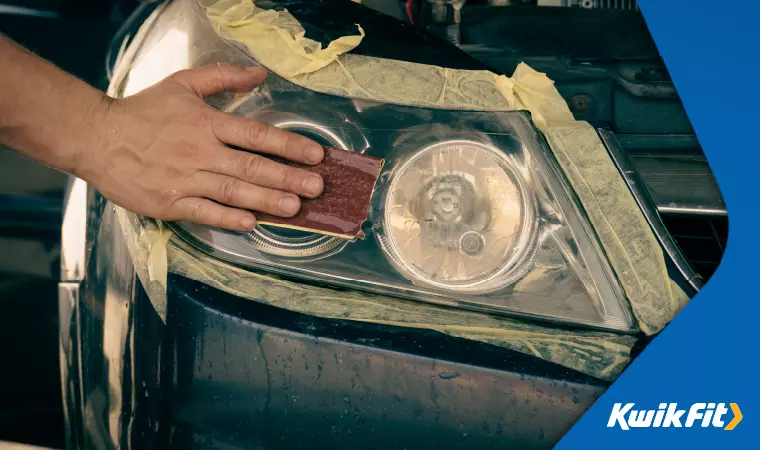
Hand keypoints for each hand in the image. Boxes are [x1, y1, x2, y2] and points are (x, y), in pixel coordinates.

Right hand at [81, 63, 324, 230]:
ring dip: (266, 200)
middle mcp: (200, 151)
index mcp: (206, 123)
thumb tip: (259, 74)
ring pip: (233, 190)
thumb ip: (223, 77)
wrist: (96, 137)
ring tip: (294, 208)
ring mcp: (185, 178)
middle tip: (316, 187)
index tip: (315, 155)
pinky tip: (250, 223)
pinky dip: (226, 218)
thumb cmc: (142, 112)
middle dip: (287, 178)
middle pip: (251, 166)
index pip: (256, 134)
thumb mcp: (183, 85)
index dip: (289, 145)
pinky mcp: (169, 201)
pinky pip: (203, 212)